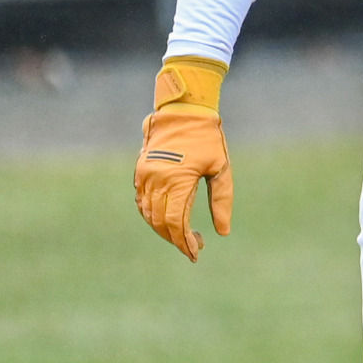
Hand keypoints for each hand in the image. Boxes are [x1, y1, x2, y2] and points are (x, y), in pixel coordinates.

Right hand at [134, 57, 231, 261]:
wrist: (183, 109)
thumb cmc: (207, 138)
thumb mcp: (221, 168)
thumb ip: (221, 200)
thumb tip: (223, 232)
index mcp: (177, 180)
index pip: (177, 222)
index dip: (184, 241)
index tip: (195, 253)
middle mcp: (156, 180)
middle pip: (161, 222)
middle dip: (176, 239)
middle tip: (194, 247)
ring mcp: (145, 175)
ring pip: (148, 214)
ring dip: (163, 229)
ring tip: (182, 236)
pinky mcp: (140, 170)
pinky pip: (141, 201)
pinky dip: (151, 214)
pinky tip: (166, 219)